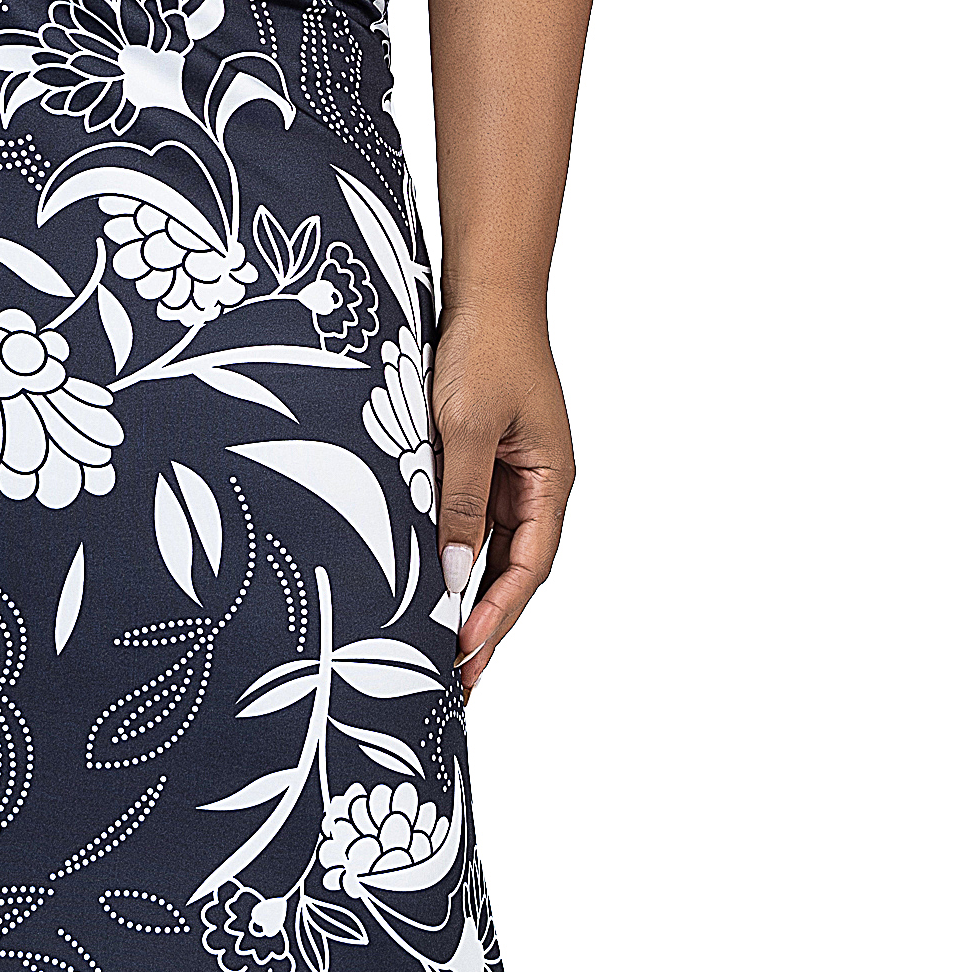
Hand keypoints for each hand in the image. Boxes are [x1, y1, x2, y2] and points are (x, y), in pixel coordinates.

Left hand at [431, 298, 575, 702]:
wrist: (483, 289)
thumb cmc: (485, 349)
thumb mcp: (465, 427)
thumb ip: (457, 500)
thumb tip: (453, 573)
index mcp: (551, 482)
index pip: (528, 568)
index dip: (498, 615)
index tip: (465, 655)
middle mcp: (534, 486)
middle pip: (511, 571)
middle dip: (483, 625)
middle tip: (452, 683)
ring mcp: (506, 475)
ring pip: (486, 551)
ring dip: (462, 596)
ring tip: (430, 649)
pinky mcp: (478, 461)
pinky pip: (464, 520)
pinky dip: (445, 554)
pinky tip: (419, 584)